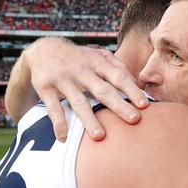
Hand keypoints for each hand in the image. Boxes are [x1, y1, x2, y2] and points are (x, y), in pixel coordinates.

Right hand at [23, 37, 148, 141]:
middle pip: (103, 90)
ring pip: (78, 102)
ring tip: (100, 136)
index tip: (144, 105)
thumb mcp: (98, 56)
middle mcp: (82, 70)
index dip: (132, 90)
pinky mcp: (46, 88)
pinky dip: (58, 123)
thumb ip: (118, 67)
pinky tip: (64, 138)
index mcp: (97, 62)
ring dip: (89, 120)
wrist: (43, 50)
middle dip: (119, 105)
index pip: (118, 76)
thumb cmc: (80, 58)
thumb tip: (139, 84)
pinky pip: (53, 108)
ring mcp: (63, 79)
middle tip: (134, 120)